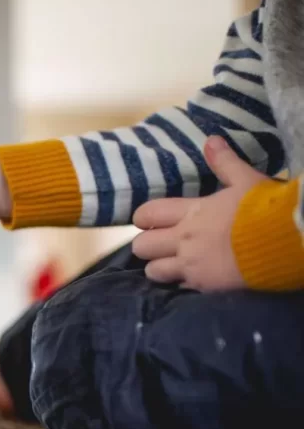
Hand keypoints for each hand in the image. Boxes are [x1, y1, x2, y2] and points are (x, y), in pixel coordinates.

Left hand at [132, 136, 265, 291]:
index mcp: (191, 212)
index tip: (150, 221)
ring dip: (159, 268)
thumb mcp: (247, 180)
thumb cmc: (267, 208)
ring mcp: (191, 265)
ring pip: (153, 272)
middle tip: (160, 244)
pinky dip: (181, 285)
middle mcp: (184, 239)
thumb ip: (225, 163)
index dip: (143, 217)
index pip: (147, 213)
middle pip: (141, 247)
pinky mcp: (204, 286)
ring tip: (173, 265)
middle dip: (146, 245)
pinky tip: (193, 279)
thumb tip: (211, 139)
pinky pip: (178, 288)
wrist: (288, 240)